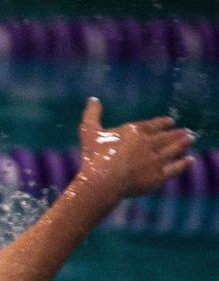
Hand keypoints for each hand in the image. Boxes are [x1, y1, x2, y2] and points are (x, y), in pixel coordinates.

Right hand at [75, 97, 194, 204]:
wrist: (103, 181)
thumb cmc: (94, 157)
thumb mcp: (89, 132)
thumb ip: (92, 115)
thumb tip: (93, 99)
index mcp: (134, 132)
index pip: (153, 125)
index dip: (162, 123)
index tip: (170, 121)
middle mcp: (148, 143)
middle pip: (166, 136)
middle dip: (177, 133)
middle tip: (186, 132)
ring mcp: (155, 160)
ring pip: (173, 149)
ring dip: (183, 143)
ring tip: (190, 140)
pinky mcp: (157, 177)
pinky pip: (174, 169)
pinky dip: (183, 164)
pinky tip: (188, 160)